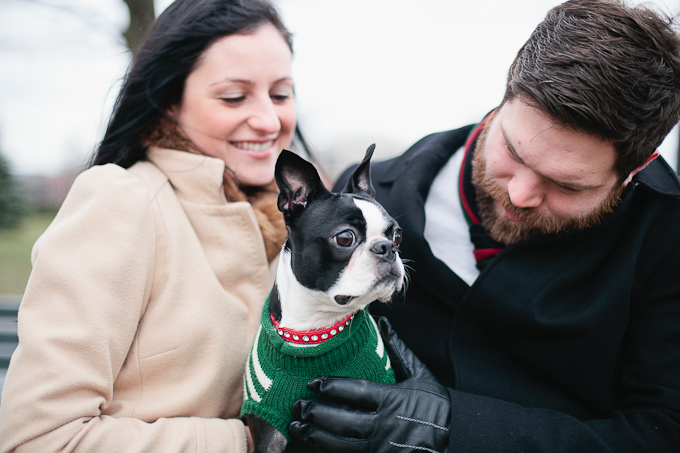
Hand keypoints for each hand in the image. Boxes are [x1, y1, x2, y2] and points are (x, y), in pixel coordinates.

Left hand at [288, 318, 450, 452]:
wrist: (450, 440)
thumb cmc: (433, 406)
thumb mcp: (422, 375)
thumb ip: (400, 351)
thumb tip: (383, 323)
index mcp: (392, 400)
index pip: (355, 392)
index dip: (330, 387)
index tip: (312, 382)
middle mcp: (384, 425)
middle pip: (342, 420)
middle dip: (315, 412)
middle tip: (297, 405)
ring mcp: (379, 446)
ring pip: (340, 443)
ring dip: (315, 435)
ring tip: (297, 426)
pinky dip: (327, 450)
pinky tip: (313, 444)